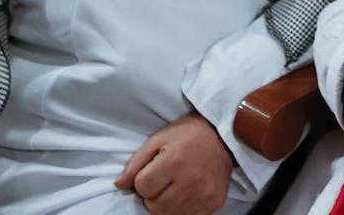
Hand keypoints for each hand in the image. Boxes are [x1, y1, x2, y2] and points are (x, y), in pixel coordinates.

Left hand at [114, 112, 233, 214]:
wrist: (224, 136)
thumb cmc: (188, 135)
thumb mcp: (159, 139)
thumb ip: (136, 163)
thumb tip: (119, 185)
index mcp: (175, 161)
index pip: (142, 187)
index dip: (143, 179)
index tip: (154, 170)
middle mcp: (191, 180)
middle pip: (154, 206)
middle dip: (153, 195)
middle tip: (164, 179)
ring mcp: (204, 194)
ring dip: (166, 204)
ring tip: (175, 186)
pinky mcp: (214, 203)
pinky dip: (182, 208)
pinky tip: (187, 192)